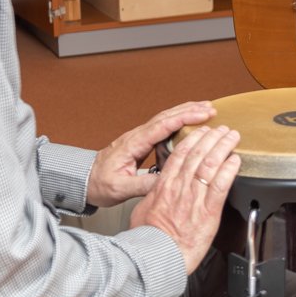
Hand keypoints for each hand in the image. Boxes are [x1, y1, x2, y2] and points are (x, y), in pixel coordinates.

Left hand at [85, 101, 215, 207]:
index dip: (184, 118)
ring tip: (205, 110)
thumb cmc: (99, 183)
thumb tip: (165, 181)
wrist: (84, 180)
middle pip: (166, 116)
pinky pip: (162, 127)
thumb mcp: (119, 188)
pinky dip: (178, 121)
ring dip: (185, 112)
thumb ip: (142, 185)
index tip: (202, 114)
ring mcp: (139, 137)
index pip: (162, 125)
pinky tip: (188, 124)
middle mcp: (137, 136)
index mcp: (133, 144)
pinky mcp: (141, 142)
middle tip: (211, 108)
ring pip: (165, 119)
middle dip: (189, 110)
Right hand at [129, 124, 240, 274]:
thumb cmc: (148, 238)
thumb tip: (154, 191)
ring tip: (232, 137)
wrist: (156, 256)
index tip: (201, 131)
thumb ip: (152, 196)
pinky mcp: (209, 211)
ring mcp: (195, 197)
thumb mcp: (142, 210)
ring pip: (211, 164)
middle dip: (212, 137)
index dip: (193, 138)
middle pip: (198, 153)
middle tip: (221, 129)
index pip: (180, 154)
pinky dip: (229, 169)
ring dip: (223, 146)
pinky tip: (235, 160)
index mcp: (164, 185)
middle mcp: (180, 187)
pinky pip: (221, 185)